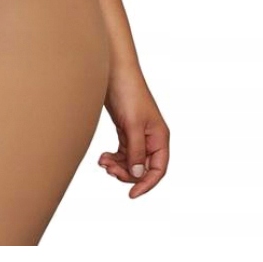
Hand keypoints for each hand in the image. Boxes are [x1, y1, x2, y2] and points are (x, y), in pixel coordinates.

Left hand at [98, 65, 169, 198]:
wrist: (113, 69)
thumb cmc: (127, 92)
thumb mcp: (132, 124)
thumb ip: (136, 151)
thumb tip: (138, 175)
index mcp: (159, 137)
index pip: (158, 169)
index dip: (147, 184)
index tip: (131, 193)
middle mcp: (151, 137)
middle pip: (143, 168)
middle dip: (127, 173)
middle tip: (109, 170)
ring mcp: (138, 133)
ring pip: (131, 161)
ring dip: (118, 166)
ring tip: (103, 162)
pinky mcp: (125, 128)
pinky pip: (123, 151)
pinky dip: (113, 157)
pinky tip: (103, 158)